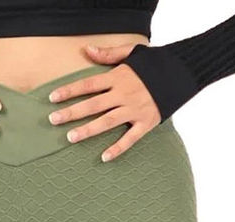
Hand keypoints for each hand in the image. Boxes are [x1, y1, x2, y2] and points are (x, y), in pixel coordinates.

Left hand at [47, 44, 160, 161]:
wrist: (181, 73)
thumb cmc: (154, 64)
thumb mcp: (131, 52)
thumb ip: (108, 54)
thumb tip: (86, 51)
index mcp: (118, 77)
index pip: (88, 84)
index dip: (69, 91)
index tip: (52, 98)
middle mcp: (124, 94)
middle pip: (93, 104)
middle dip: (72, 112)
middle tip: (53, 120)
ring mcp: (135, 110)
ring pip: (107, 122)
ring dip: (88, 130)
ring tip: (70, 137)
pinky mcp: (146, 122)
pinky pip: (130, 138)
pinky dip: (118, 148)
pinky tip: (104, 157)